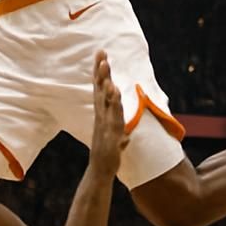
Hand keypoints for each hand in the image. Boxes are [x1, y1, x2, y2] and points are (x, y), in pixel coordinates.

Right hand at [89, 51, 129, 177]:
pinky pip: (112, 112)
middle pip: (100, 89)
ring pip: (105, 98)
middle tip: (101, 53)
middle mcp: (101, 116)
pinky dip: (113, 100)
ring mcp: (104, 123)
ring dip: (105, 81)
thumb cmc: (108, 157)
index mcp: (102, 115)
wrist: (100, 172)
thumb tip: (126, 137)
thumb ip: (120, 137)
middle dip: (100, 71)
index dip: (100, 74)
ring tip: (105, 65)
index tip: (101, 57)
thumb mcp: (116, 143)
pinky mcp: (109, 131)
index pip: (100, 90)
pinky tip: (114, 89)